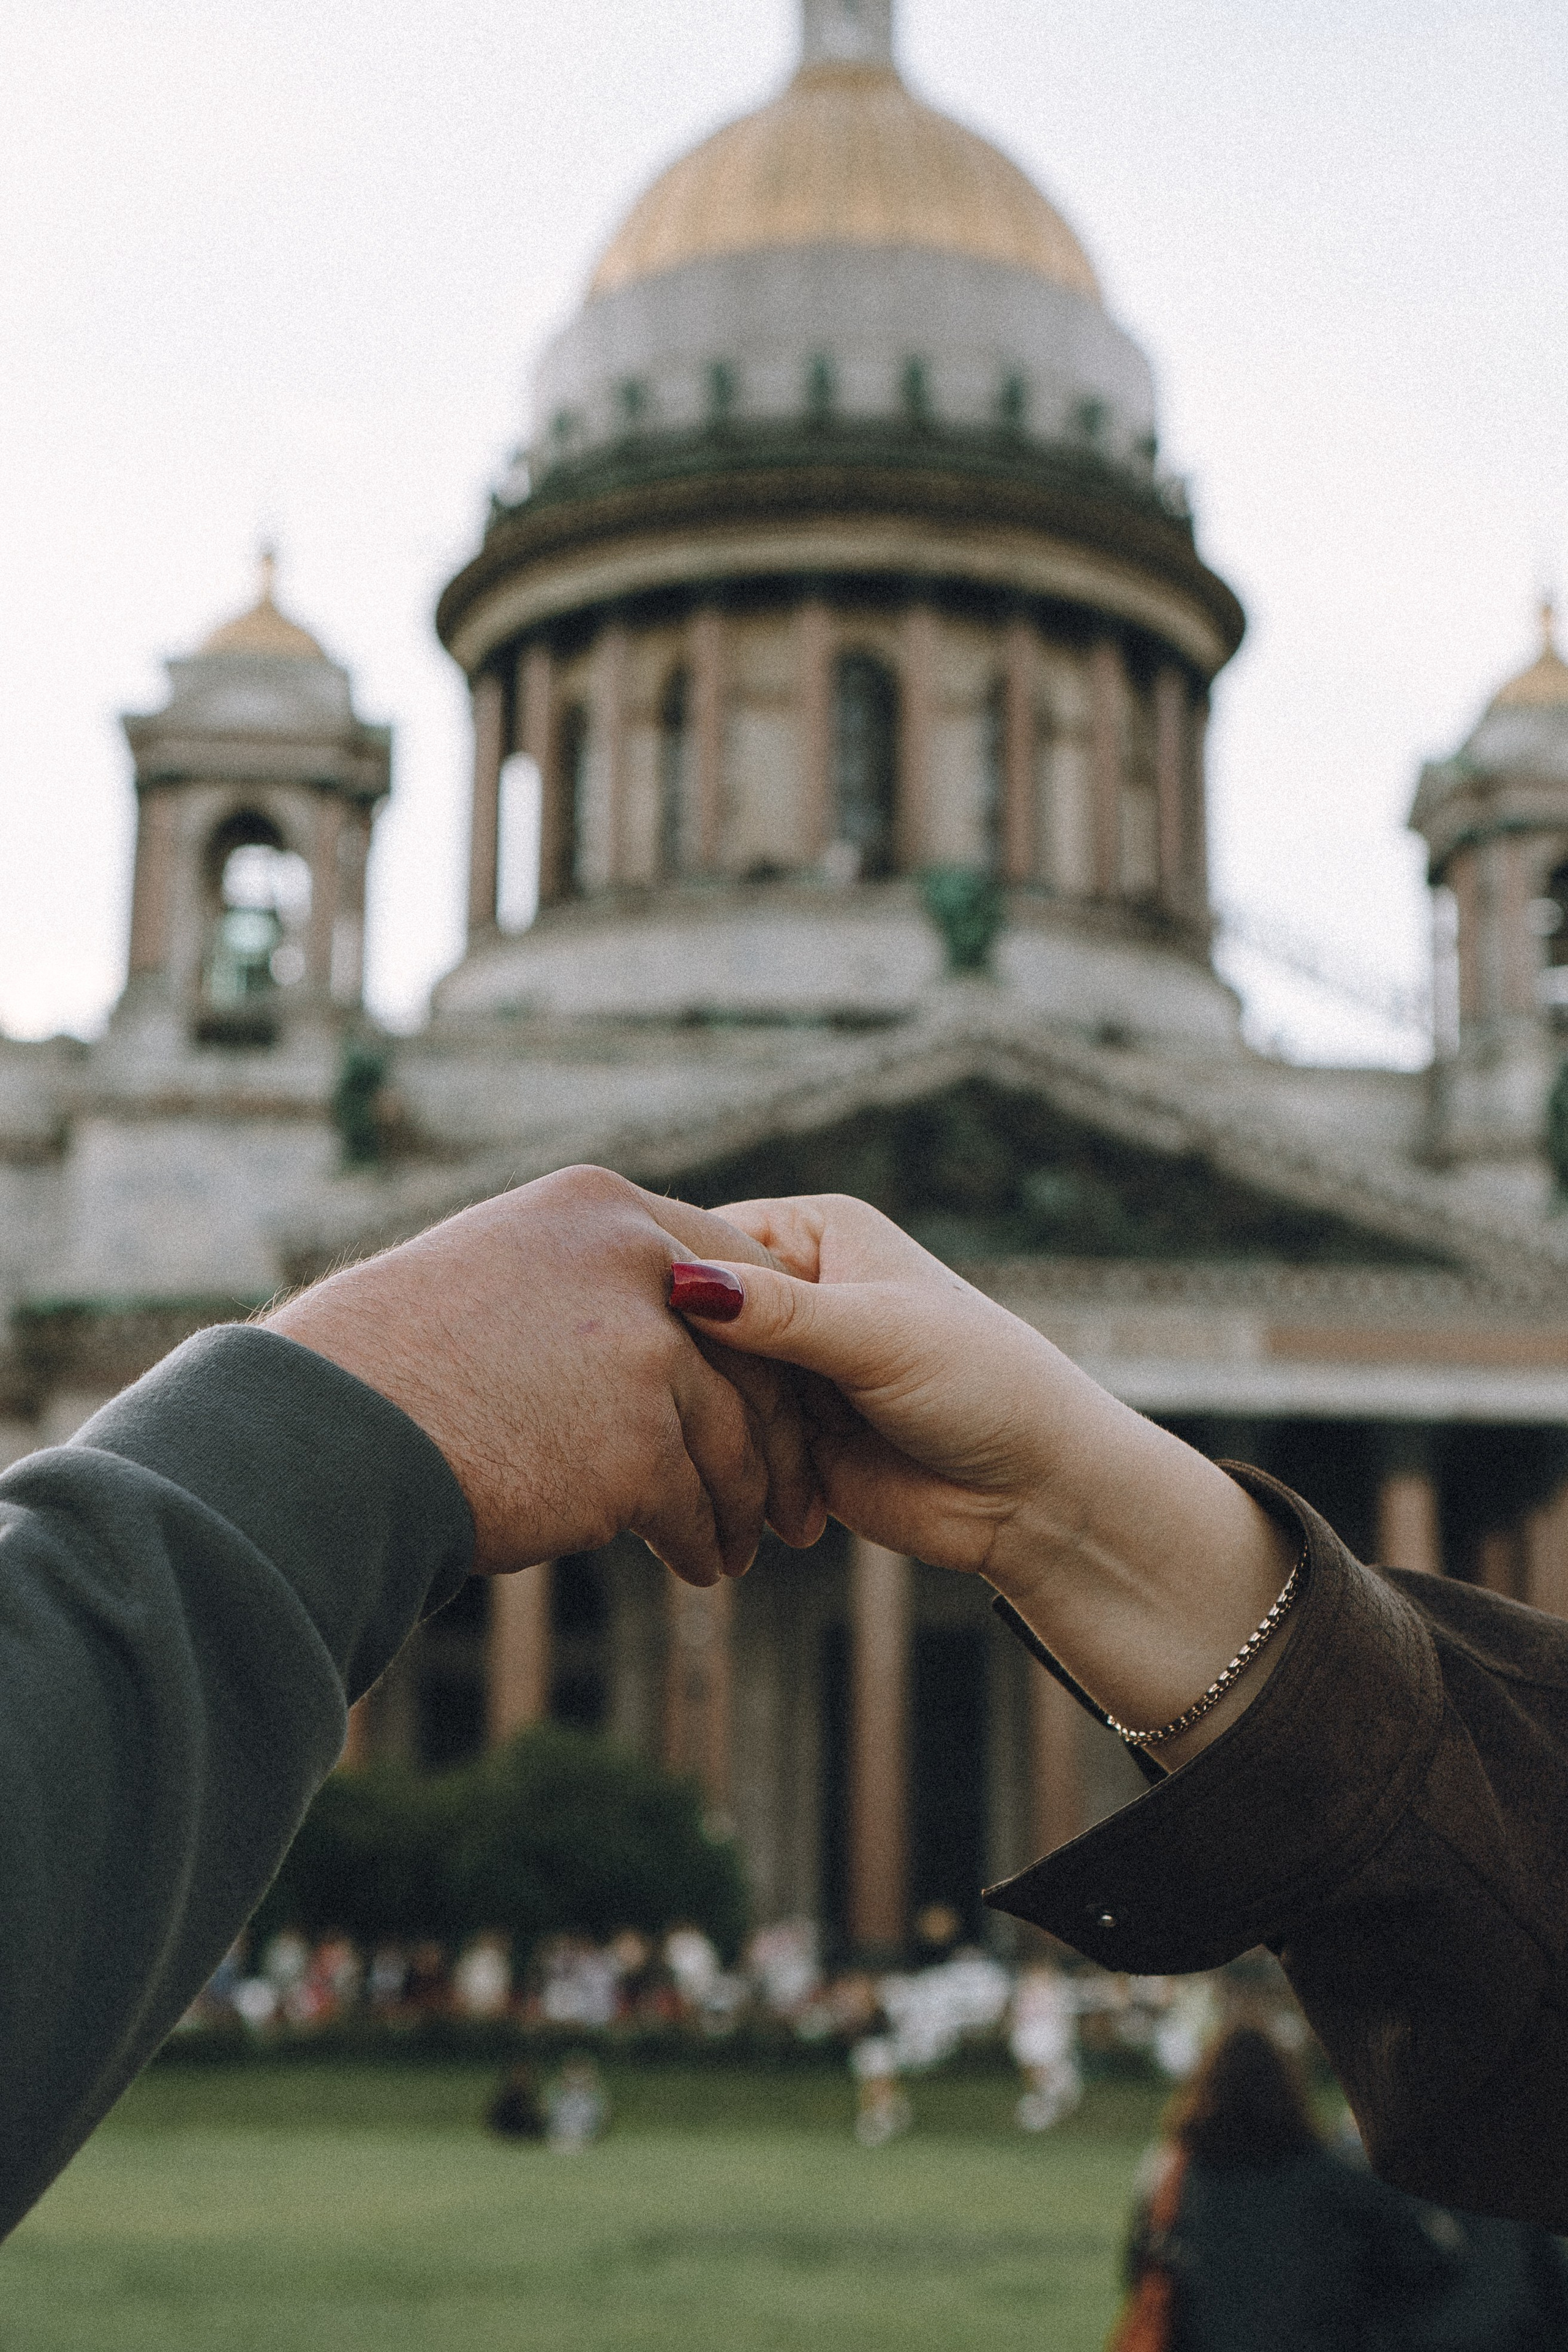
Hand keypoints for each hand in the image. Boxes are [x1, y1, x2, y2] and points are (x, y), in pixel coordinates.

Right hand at [266, 1166, 824, 1585]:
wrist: (327, 1429)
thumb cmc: (384, 1363)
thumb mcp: (490, 1277)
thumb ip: (577, 1283)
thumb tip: (631, 1326)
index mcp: (601, 1207)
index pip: (728, 1259)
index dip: (761, 1336)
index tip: (775, 1391)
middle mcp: (635, 1263)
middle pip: (750, 1354)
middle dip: (774, 1432)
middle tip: (784, 1491)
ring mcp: (642, 1352)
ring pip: (730, 1438)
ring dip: (740, 1501)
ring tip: (736, 1545)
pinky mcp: (634, 1446)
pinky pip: (694, 1504)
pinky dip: (702, 1540)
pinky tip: (699, 1565)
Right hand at [674, 1193, 1296, 1759]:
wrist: (1032, 1491)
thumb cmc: (979, 1383)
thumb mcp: (874, 1334)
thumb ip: (778, 1314)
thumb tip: (682, 1284)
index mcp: (816, 1235)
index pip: (706, 1238)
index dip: (665, 1275)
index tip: (627, 1314)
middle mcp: (796, 1294)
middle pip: (695, 1317)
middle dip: (679, 1359)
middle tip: (649, 1394)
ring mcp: (788, 1368)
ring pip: (704, 1386)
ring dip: (702, 1419)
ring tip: (697, 1447)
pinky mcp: (786, 1439)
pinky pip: (726, 1447)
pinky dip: (723, 1467)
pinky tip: (720, 1484)